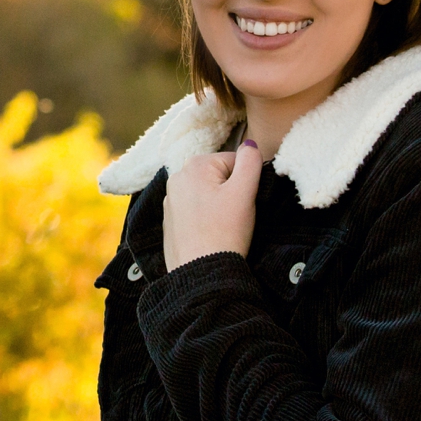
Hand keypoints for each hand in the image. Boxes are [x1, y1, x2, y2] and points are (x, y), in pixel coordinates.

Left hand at [162, 140, 261, 269]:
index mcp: (194, 165)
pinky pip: (196, 211)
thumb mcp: (245, 193)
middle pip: (219, 177)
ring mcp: (170, 200)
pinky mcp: (170, 221)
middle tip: (234, 216)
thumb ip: (250, 162)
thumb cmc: (225, 232)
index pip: (234, 162)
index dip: (246, 183)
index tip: (243, 203)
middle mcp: (176, 178)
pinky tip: (211, 234)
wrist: (200, 275)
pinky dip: (206, 219)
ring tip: (222, 227)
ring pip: (208, 194)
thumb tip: (251, 145)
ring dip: (219, 206)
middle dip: (231, 193)